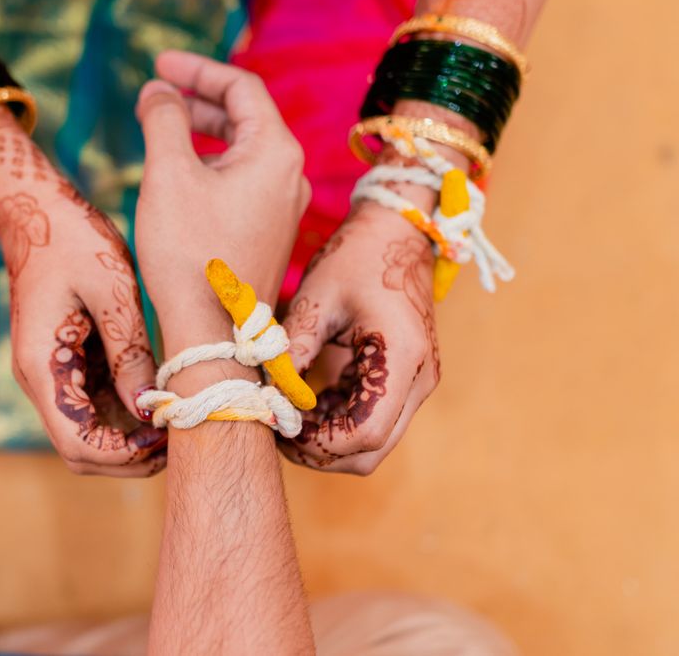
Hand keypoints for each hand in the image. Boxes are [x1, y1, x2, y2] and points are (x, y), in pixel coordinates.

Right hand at [0, 109, 164, 476]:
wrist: (38, 211)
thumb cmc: (72, 240)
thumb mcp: (110, 290)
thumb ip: (127, 351)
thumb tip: (148, 408)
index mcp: (42, 365)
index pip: (77, 443)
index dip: (122, 457)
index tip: (165, 438)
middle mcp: (41, 379)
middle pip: (83, 448)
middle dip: (131, 456)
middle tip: (179, 436)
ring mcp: (54, 372)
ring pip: (91, 431)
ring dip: (131, 437)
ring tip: (177, 418)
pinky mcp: (69, 361)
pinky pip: (96, 403)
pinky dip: (126, 412)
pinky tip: (162, 395)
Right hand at [134, 51, 309, 365]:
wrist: (212, 334)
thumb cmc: (190, 255)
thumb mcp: (169, 175)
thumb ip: (164, 119)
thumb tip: (159, 92)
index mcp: (276, 152)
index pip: (241, 87)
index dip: (196, 69)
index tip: (158, 66)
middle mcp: (291, 177)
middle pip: (245, 117)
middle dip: (198, 100)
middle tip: (155, 93)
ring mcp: (284, 208)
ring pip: (243, 152)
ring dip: (203, 134)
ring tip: (161, 130)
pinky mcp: (271, 233)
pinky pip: (244, 183)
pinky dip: (212, 167)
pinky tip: (181, 177)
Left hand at [279, 201, 439, 474]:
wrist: (395, 234)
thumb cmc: (356, 258)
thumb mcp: (316, 297)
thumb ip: (293, 347)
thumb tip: (268, 395)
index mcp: (401, 356)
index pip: (366, 432)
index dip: (319, 442)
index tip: (281, 426)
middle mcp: (417, 379)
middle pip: (371, 450)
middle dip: (320, 450)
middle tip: (278, 429)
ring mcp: (413, 384)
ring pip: (371, 443)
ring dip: (326, 439)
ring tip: (286, 414)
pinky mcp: (401, 382)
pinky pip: (369, 421)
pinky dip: (335, 422)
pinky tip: (305, 401)